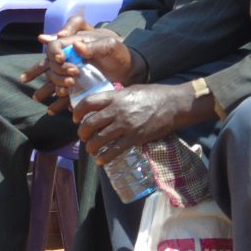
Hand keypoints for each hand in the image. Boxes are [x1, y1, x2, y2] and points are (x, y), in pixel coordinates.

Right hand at [39, 16, 138, 95]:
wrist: (129, 70)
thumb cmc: (119, 53)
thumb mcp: (109, 46)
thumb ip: (93, 46)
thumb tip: (77, 46)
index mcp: (73, 44)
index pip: (54, 46)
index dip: (54, 52)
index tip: (61, 59)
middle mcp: (68, 58)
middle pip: (51, 65)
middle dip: (59, 72)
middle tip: (73, 77)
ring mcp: (70, 73)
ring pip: (53, 79)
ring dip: (56, 85)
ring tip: (67, 89)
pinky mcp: (75, 86)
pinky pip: (61, 92)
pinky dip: (57, 101)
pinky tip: (53, 109)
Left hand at [73, 83, 191, 164]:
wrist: (174, 105)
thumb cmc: (153, 95)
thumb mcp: (130, 90)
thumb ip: (115, 98)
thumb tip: (103, 104)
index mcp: (115, 97)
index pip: (89, 102)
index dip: (78, 111)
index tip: (75, 117)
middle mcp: (117, 111)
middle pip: (91, 123)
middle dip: (82, 132)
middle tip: (82, 136)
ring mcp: (126, 126)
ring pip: (100, 138)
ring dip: (91, 146)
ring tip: (90, 148)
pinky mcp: (135, 138)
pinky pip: (115, 150)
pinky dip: (105, 157)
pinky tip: (100, 160)